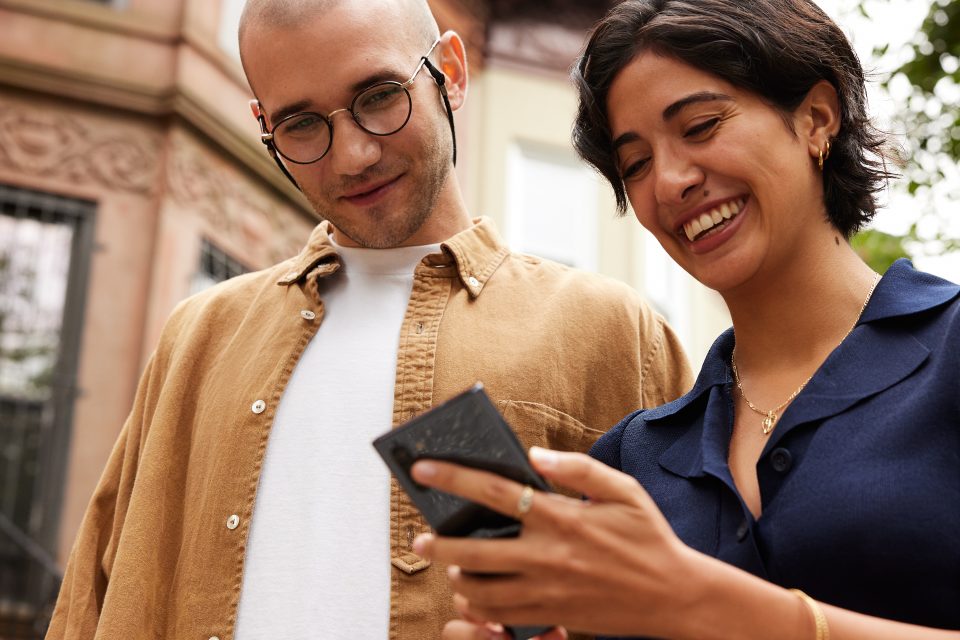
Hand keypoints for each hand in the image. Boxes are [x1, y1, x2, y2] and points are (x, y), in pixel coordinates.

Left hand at [412, 447, 700, 636]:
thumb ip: (578, 468)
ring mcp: (548, 590)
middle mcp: (548, 555)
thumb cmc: (648, 537)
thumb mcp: (623, 490)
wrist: (675, 596)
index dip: (453, 478)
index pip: (494, 492)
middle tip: (419, 537)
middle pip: (474, 549)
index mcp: (561, 517)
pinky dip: (481, 605)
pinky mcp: (553, 614)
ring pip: (482, 589)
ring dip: (457, 576)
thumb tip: (534, 454)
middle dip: (438, 543)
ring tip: (451, 564)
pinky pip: (503, 616)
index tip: (422, 470)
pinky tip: (476, 592)